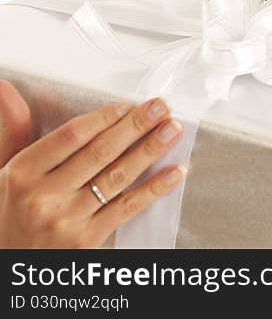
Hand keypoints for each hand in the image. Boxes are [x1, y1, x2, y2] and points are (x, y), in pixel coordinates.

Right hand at [0, 79, 186, 247]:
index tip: (128, 105)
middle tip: (161, 108)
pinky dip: (154, 188)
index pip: (70, 136)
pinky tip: (174, 172)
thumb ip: (13, 130)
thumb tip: (7, 88)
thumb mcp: (2, 170)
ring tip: (172, 131)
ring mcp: (66, 219)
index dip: (103, 118)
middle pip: (100, 153)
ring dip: (150, 150)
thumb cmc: (7, 212)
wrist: (5, 264)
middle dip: (135, 127)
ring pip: (117, 177)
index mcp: (21, 173)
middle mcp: (43, 196)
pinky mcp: (86, 240)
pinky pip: (126, 208)